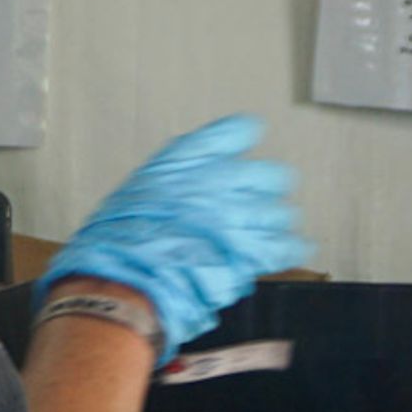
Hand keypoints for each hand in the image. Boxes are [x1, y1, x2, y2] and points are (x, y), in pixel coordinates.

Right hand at [45, 115, 311, 356]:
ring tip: (260, 235)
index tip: (244, 142)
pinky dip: (292, 249)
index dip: (243, 138)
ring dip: (274, 225)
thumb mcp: (138, 191)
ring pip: (283, 214)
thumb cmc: (118, 239)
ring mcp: (241, 217)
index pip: (239, 131)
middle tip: (254, 204)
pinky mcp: (254, 253)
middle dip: (267, 191)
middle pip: (274, 176)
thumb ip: (174, 179)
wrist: (123, 280)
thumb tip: (195, 182)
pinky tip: (292, 249)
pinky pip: (290, 246)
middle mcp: (221, 181)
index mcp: (189, 160)